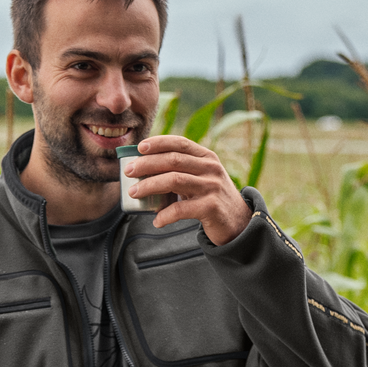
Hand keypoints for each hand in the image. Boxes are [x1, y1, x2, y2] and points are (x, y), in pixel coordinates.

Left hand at [126, 135, 250, 244]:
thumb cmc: (211, 199)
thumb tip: (143, 169)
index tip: (139, 148)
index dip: (158, 142)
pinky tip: (156, 221)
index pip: (180, 143)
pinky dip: (164, 215)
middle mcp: (211, 168)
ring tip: (134, 193)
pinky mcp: (211, 207)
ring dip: (149, 186)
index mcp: (207, 157)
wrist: (239, 223)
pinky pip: (181, 209)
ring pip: (174, 180)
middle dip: (146, 164)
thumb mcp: (202, 178)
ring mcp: (212, 187)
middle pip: (173, 160)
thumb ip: (182, 170)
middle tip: (128, 172)